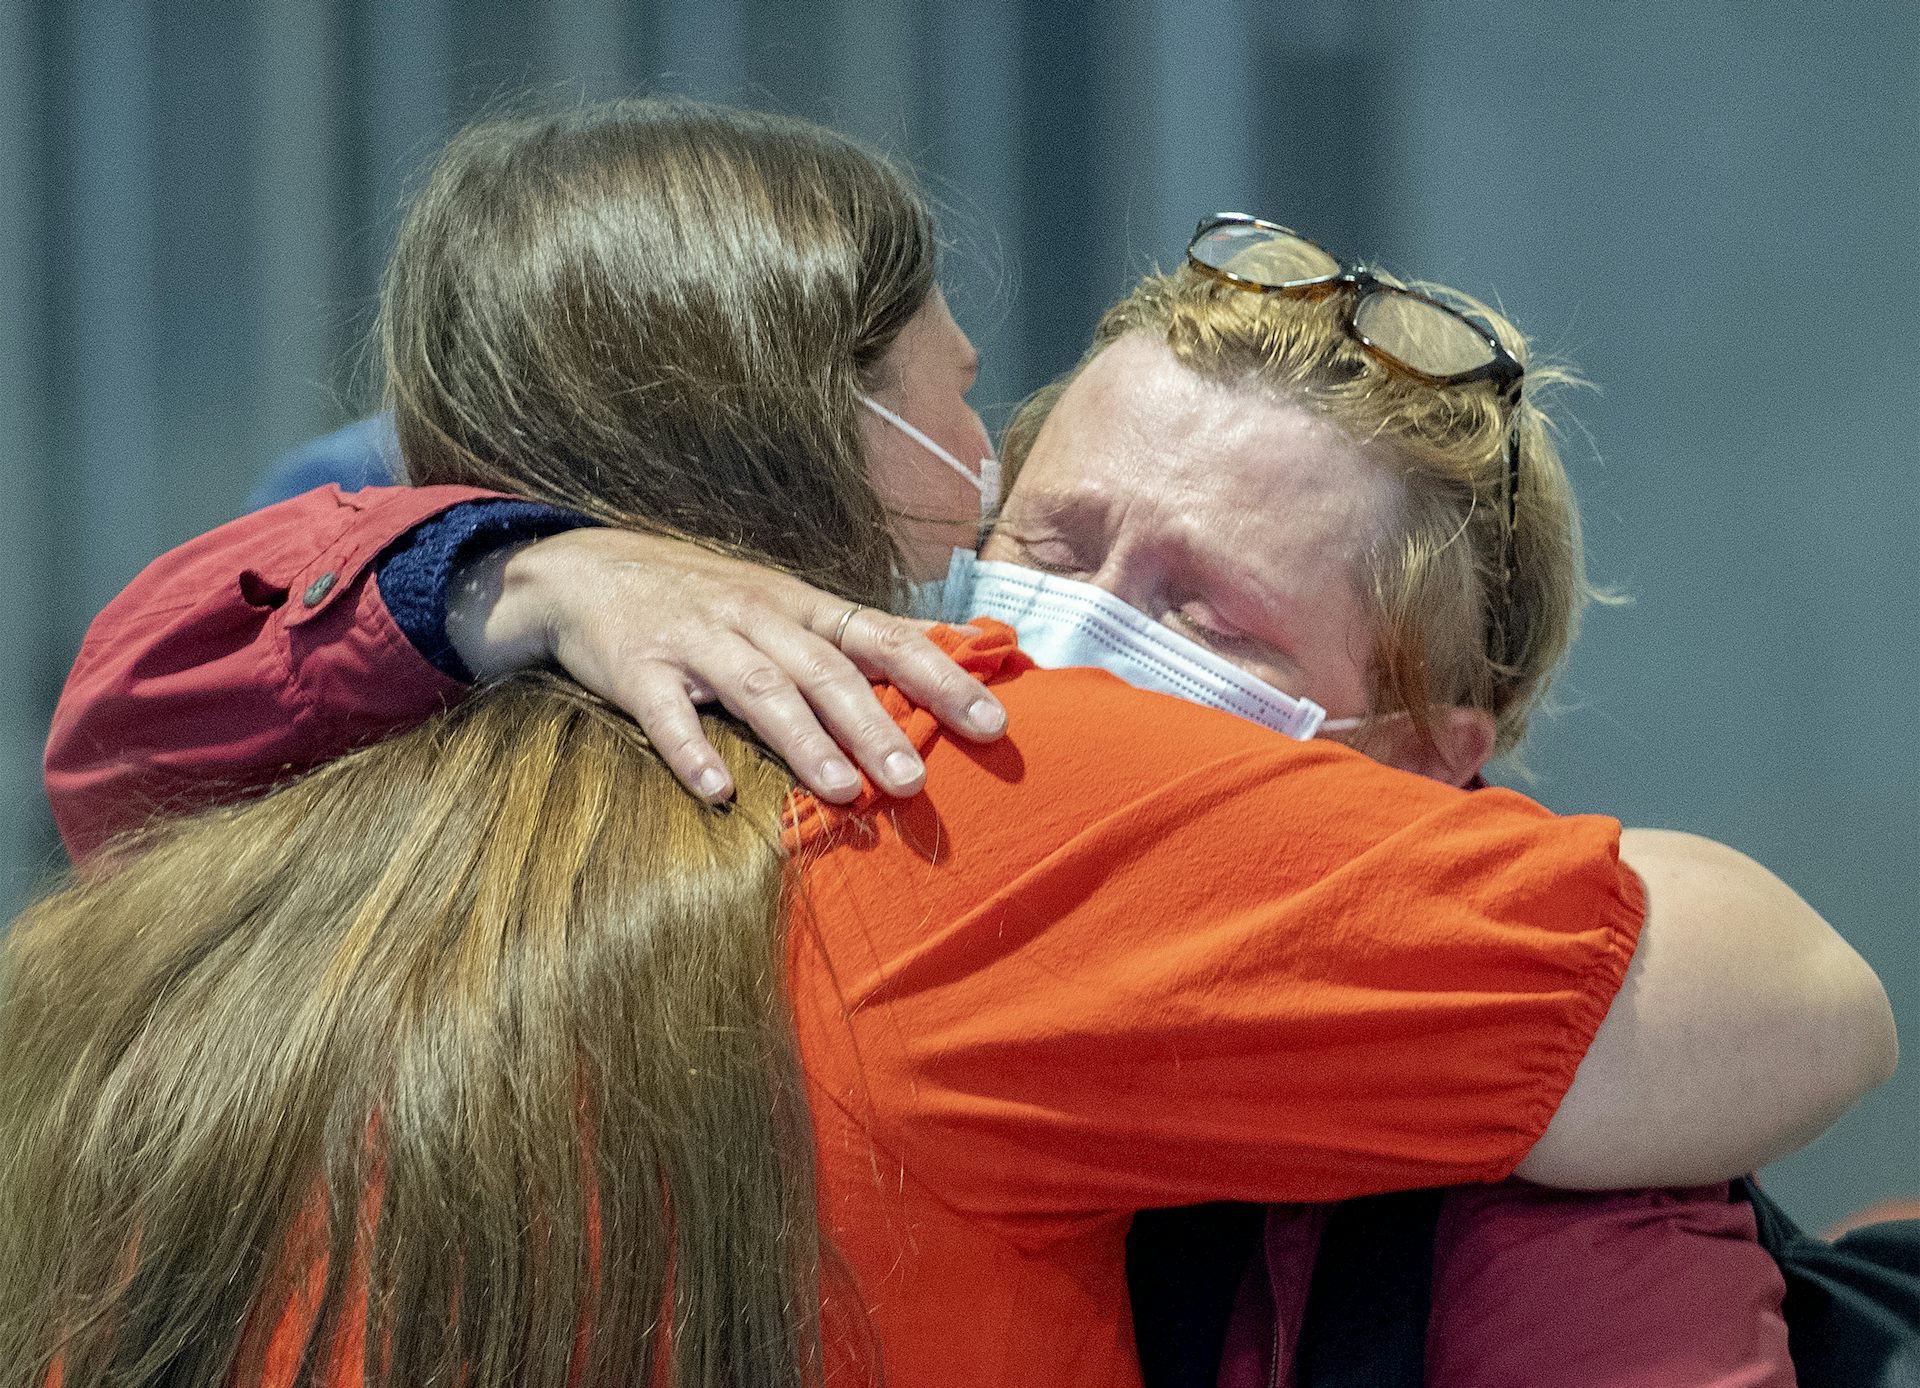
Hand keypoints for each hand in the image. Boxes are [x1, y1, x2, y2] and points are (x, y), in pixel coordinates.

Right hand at [444, 528, 1007, 803]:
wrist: (584, 570)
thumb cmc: (707, 600)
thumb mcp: (785, 605)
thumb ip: (858, 637)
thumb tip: (959, 651)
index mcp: (802, 606)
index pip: (885, 638)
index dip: (940, 678)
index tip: (991, 724)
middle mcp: (756, 616)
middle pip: (827, 671)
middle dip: (876, 725)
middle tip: (917, 780)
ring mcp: (696, 641)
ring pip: (759, 688)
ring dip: (803, 740)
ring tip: (842, 790)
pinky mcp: (637, 669)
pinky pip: (666, 714)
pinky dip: (691, 752)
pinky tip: (717, 792)